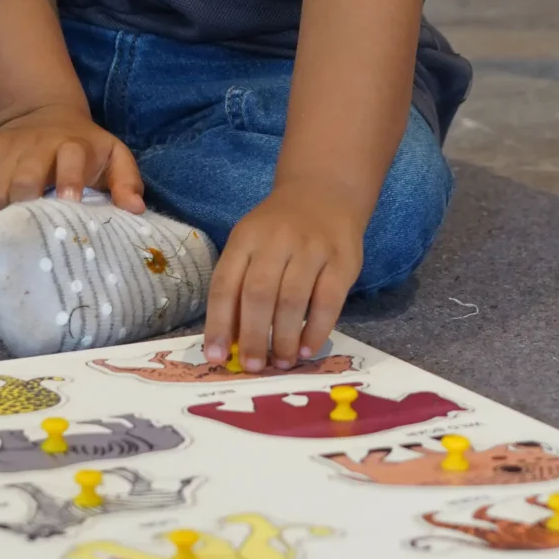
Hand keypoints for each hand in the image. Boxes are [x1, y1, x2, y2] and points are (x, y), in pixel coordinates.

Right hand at [0, 104, 144, 219]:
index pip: (70, 160)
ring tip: (18, 229)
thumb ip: (127, 182)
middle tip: (36, 230)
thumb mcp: (114, 156)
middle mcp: (37, 145)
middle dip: (27, 209)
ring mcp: (7, 149)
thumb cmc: (86, 148)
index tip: (68, 207)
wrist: (44, 114)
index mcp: (73, 145)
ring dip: (4, 215)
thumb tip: (135, 211)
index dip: (68, 183)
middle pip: (23, 181)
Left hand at [201, 182, 366, 372]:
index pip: (225, 284)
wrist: (325, 192)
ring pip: (293, 300)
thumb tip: (228, 343)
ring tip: (281, 362)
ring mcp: (312, 248)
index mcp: (246, 238)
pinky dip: (315, 330)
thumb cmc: (279, 230)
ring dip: (284, 338)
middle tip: (253, 366)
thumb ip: (239, 287)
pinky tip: (306, 348)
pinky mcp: (343, 259)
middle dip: (253, 337)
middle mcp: (277, 240)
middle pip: (259, 294)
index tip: (216, 356)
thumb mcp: (251, 245)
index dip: (218, 323)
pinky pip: (328, 302)